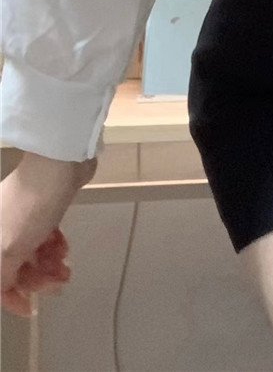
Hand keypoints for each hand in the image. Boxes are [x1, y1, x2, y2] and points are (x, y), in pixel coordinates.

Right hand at [1, 154, 96, 316]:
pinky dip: (52, 245)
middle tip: (59, 280)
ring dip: (48, 263)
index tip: (30, 307)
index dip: (11, 297)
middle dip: (36, 278)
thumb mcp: (9, 250)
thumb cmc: (30, 209)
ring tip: (65, 265)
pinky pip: (42, 236)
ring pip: (30, 252)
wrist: (58, 166)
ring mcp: (18, 218)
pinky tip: (63, 247)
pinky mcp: (39, 209)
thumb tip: (4, 289)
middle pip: (13, 266)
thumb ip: (1, 277)